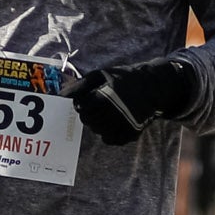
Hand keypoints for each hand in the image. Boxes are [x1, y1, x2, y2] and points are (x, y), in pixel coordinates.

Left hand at [64, 56, 199, 144]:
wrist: (152, 89)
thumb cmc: (123, 80)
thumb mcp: (101, 74)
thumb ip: (80, 85)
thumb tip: (62, 94)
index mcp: (105, 96)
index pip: (81, 107)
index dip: (83, 102)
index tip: (90, 98)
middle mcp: (114, 113)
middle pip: (87, 120)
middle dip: (89, 113)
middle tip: (100, 104)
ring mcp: (122, 126)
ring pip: (96, 131)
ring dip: (98, 123)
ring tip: (109, 111)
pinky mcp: (129, 135)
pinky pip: (108, 139)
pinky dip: (107, 132)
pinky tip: (115, 121)